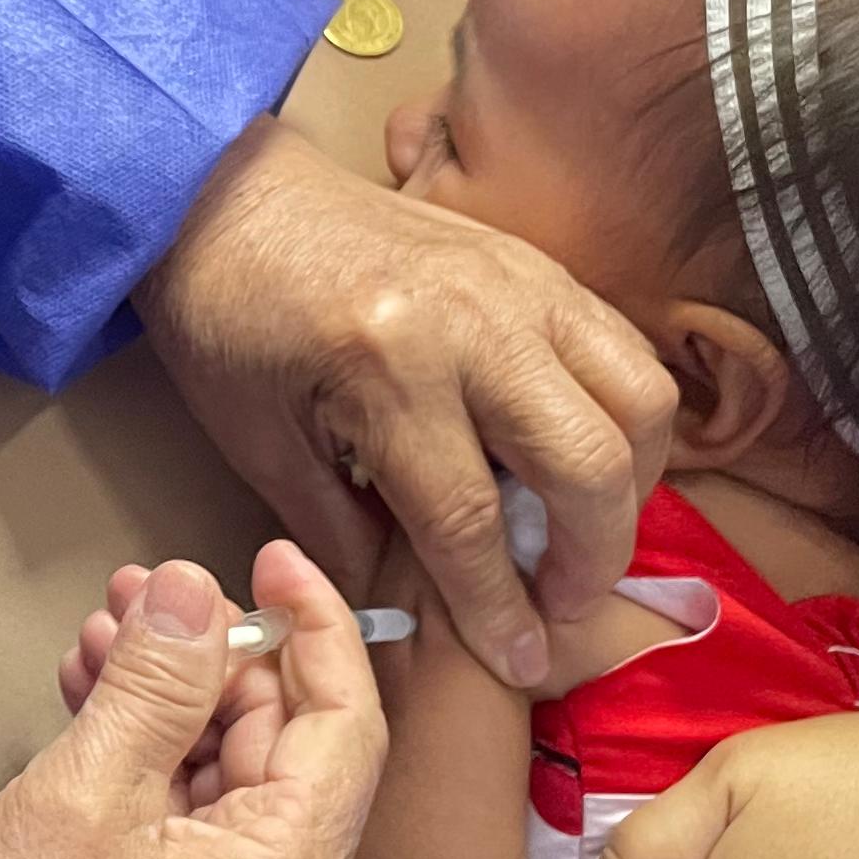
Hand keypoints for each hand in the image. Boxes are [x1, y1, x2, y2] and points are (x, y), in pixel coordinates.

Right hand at [0, 546, 388, 858]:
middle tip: (141, 593)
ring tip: (97, 636)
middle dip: (216, 657)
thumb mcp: (84, 789)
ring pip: (237, 777)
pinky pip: (202, 823)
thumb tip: (196, 587)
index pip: (344, 723)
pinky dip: (154, 758)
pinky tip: (92, 698)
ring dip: (172, 699)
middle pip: (289, 745)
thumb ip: (155, 680)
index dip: (313, 625)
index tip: (269, 556)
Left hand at [136, 119, 672, 686]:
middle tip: (566, 606)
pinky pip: (623, 346)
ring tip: (587, 533)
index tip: (524, 663)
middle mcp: (475, 323)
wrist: (221, 195)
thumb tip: (406, 618)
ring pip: (638, 396)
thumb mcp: (260, 444)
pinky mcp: (535, 262)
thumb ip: (340, 535)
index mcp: (390, 370)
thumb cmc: (226, 322)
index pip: (472, 519)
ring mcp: (520, 281)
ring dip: (631, 483)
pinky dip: (627, 414)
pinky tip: (588, 457)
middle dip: (594, 555)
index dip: (503, 607)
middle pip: (587, 460)